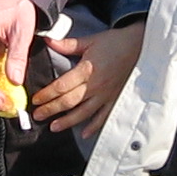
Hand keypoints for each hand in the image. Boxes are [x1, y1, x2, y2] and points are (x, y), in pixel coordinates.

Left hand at [30, 24, 144, 133]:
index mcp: (86, 70)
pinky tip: (84, 134)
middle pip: (69, 101)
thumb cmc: (115, 42)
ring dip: (67, 121)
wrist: (140, 46)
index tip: (36, 100)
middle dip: (51, 109)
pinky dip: (94, 126)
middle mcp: (95, 85)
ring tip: (53, 127)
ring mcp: (106, 95)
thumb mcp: (90, 40)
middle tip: (37, 116)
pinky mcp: (115, 99)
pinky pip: (103, 116)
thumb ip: (68, 44)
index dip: (47, 94)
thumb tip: (48, 41)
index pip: (62, 86)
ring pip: (83, 112)